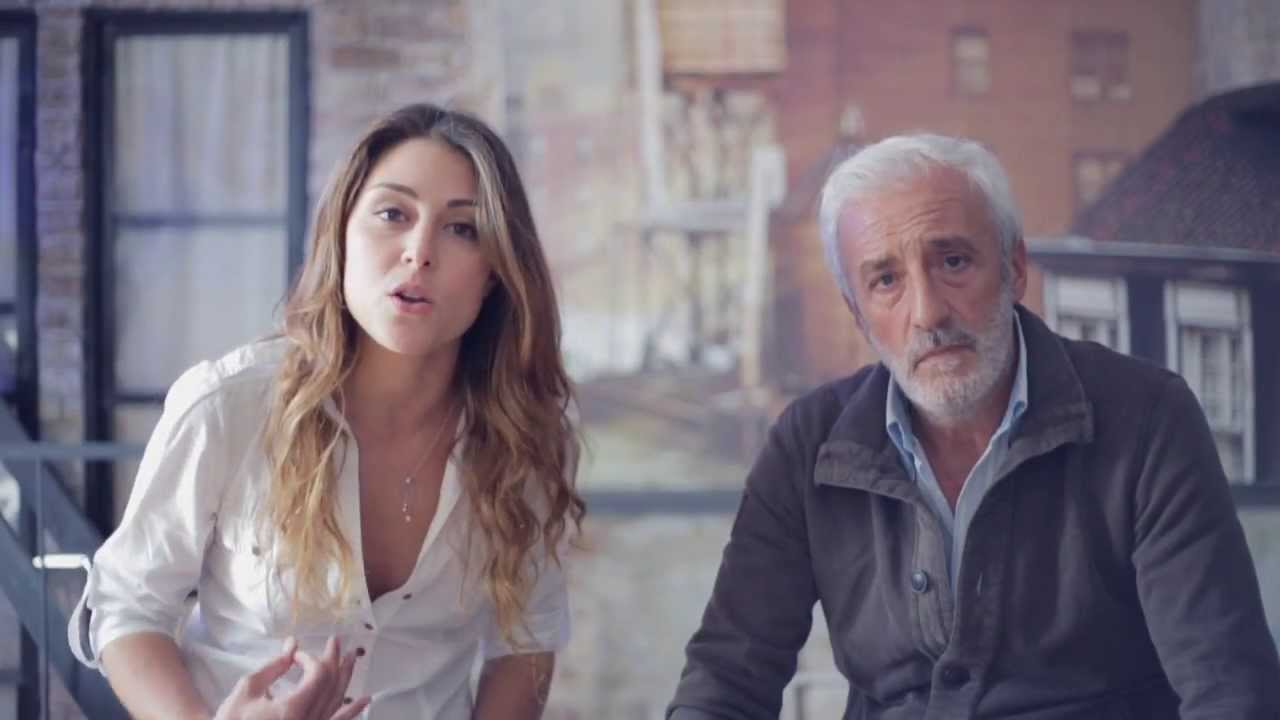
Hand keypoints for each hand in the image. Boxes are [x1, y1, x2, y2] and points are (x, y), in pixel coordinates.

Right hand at [212, 637, 369, 719]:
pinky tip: (365, 700)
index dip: (310, 659)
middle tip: (335, 641)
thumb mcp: (248, 688)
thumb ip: (275, 665)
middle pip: (332, 686)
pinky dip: (351, 711)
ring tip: (353, 658)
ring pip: (337, 703)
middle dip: (334, 661)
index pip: (317, 675)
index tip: (296, 656)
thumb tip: (293, 643)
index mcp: (293, 709)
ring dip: (346, 678)